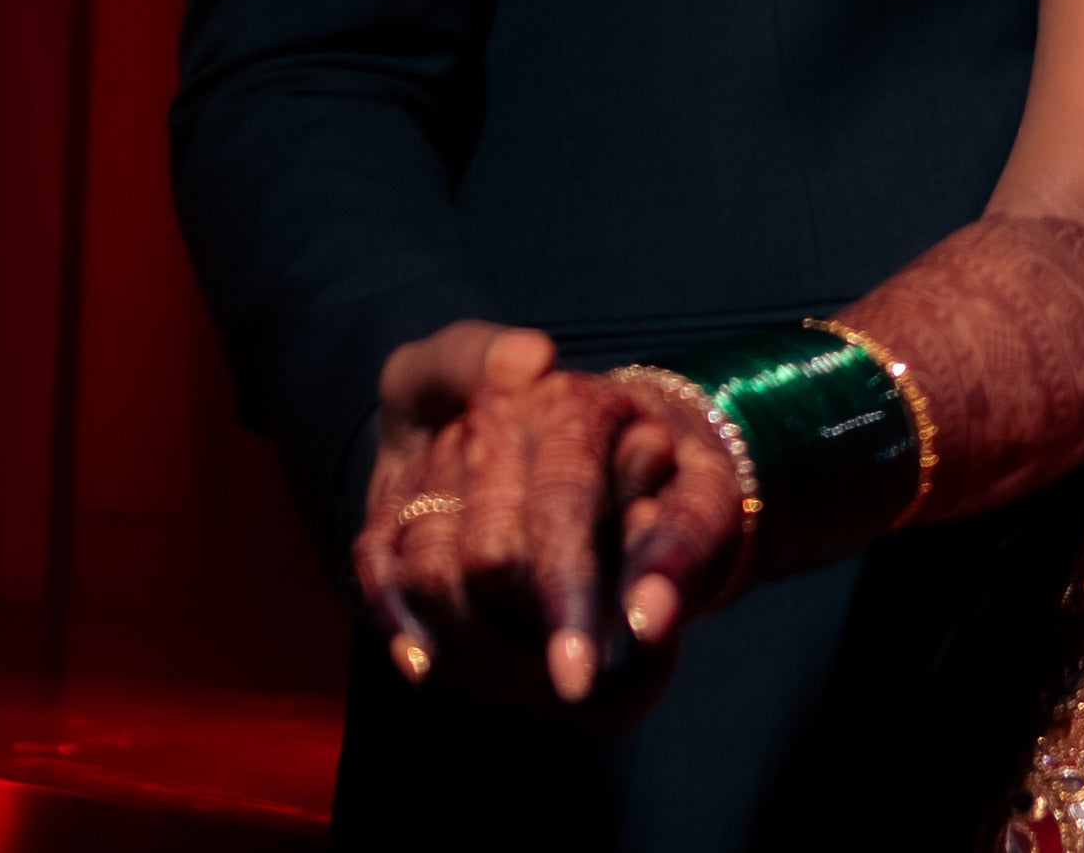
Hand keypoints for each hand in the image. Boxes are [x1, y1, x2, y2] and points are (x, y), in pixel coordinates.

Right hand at [346, 328, 747, 716]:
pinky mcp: (398, 491)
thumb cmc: (673, 478)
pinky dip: (394, 617)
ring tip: (532, 678)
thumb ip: (684, 545)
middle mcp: (495, 418)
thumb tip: (648, 622)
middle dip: (525, 635)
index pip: (560, 508)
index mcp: (574, 404)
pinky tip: (422, 668)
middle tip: (572, 678)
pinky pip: (375, 558)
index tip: (579, 680)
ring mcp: (438, 453)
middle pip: (487, 554)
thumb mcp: (708, 494)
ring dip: (473, 643)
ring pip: (429, 567)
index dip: (566, 601)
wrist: (621, 443)